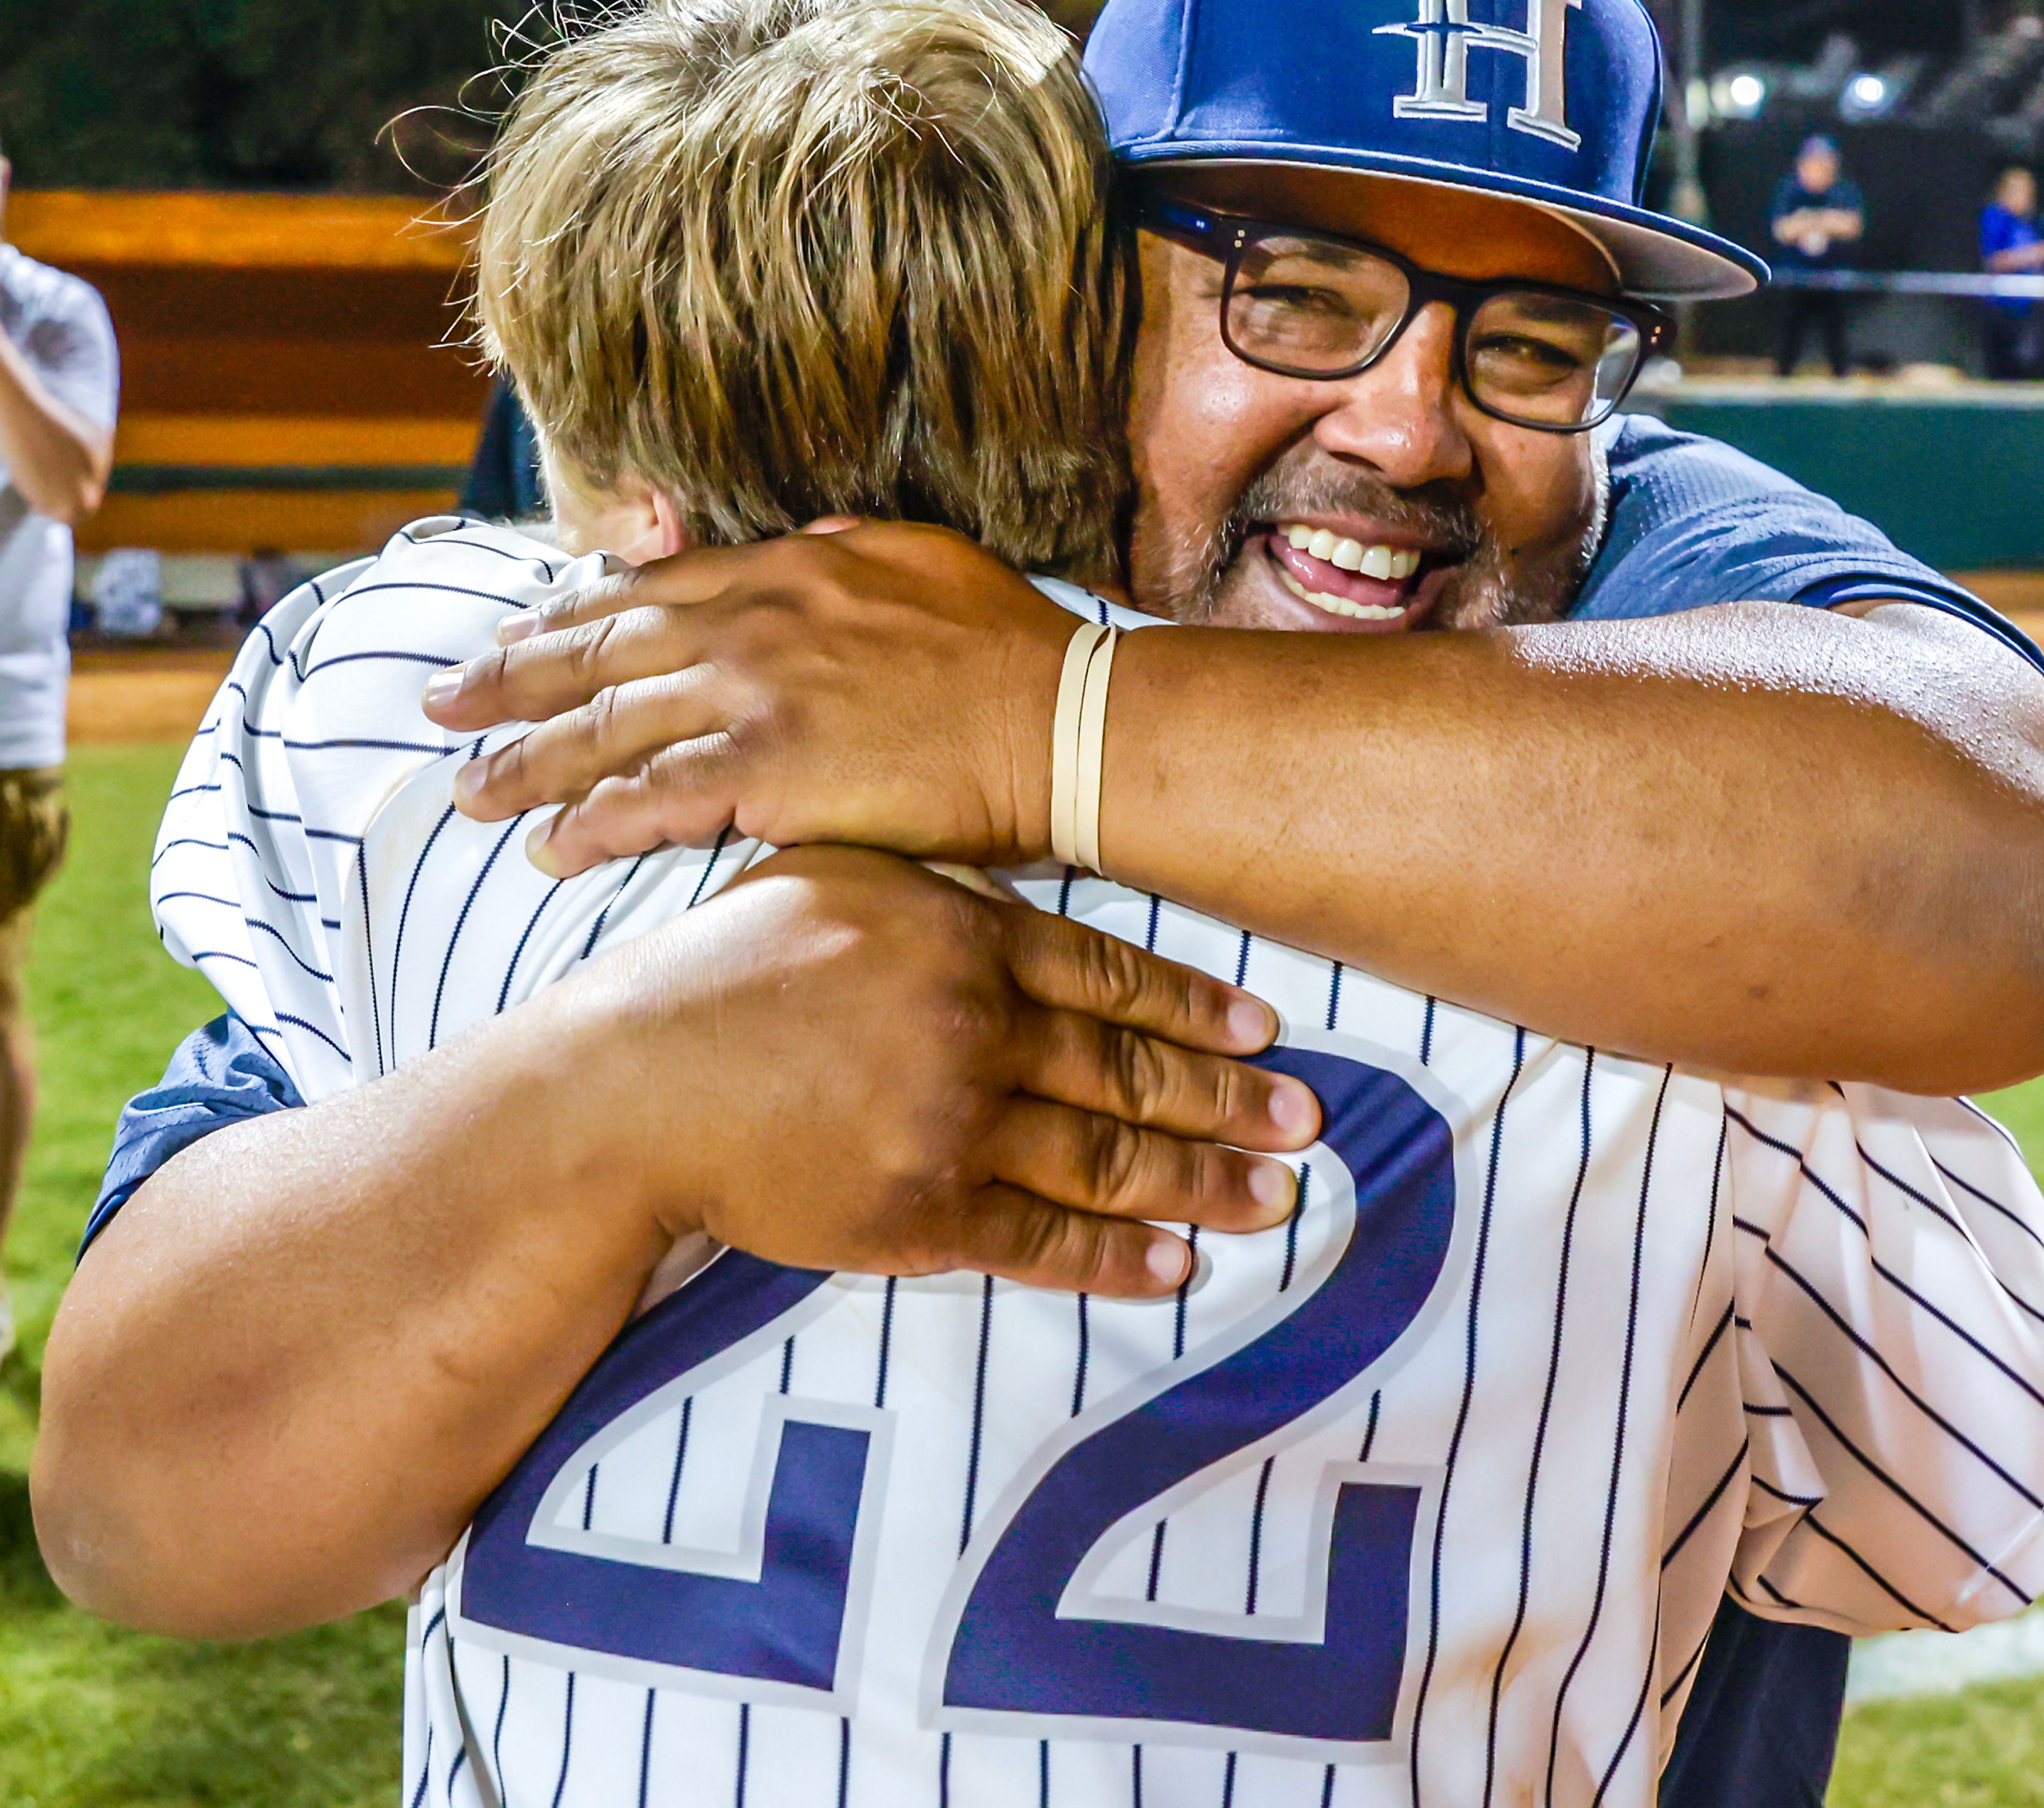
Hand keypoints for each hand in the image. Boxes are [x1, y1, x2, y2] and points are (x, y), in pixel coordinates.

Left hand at [424, 523, 1075, 875]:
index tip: (516, 637)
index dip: (568, 618)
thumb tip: (817, 536)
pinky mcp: (768, 772)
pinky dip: (591, 822)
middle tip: (442, 705)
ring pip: (605, 726)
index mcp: (788, 569)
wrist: (1066, 721)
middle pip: (599, 651)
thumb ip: (856, 546)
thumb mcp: (928, 560)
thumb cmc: (1013, 650)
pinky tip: (548, 845)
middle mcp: (753, 622)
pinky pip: (652, 799)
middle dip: (509, 678)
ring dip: (524, 759)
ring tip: (469, 790)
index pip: (647, 591)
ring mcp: (755, 694)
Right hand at [567, 844, 1317, 1298]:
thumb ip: (941, 895)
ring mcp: (951, 1125)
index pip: (1114, 974)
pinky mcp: (917, 1216)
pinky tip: (1176, 1264)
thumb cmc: (722, 972)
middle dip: (1232, 1101)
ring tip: (1276, 1197)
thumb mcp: (833, 886)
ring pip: (1107, 1159)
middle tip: (1308, 1121)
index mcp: (961, 935)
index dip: (1200, 1006)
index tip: (1266, 1029)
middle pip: (1132, 1069)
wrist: (628, 1088)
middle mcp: (975, 1027)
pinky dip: (1117, 1258)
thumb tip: (1030, 913)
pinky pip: (1041, 1244)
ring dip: (1204, 1182)